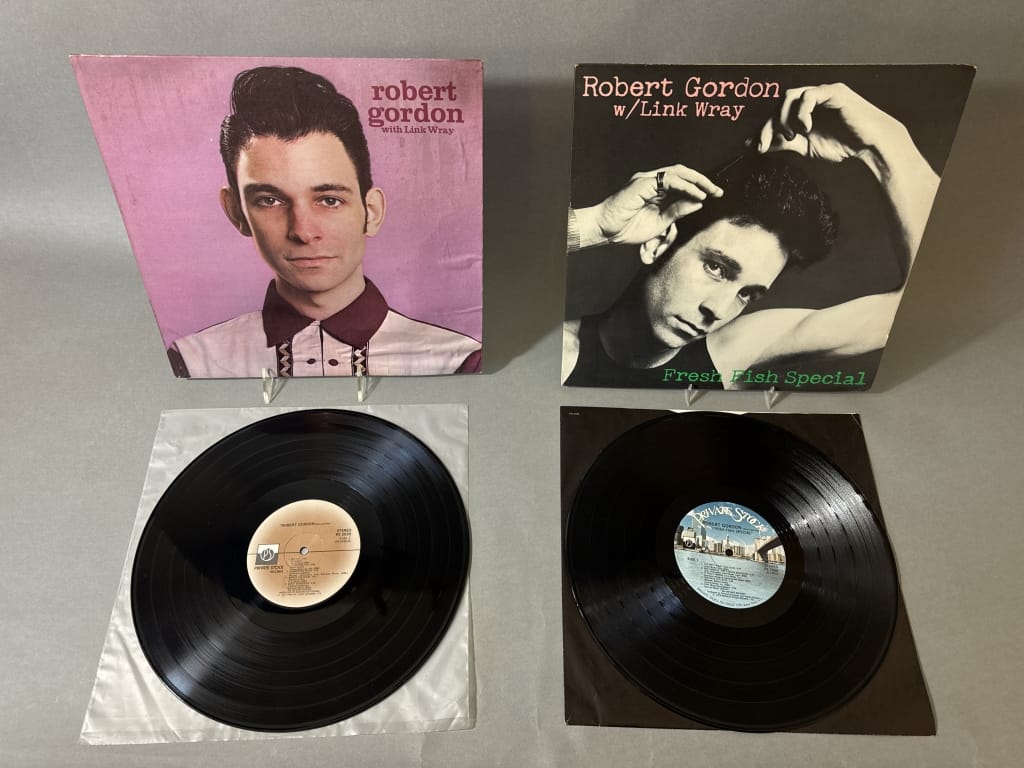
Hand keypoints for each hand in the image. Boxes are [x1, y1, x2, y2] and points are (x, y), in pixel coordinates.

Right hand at [575, 164, 722, 247]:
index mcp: (656, 189)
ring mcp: (647, 179)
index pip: (682, 181)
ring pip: (679, 173)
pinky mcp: (643, 183)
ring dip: (697, 182)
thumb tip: (698, 203)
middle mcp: (652, 180)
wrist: (606, 230)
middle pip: (683, 172)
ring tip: (710, 192)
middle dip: (703, 180)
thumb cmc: (627, 227)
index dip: (699, 186)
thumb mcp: (660, 223)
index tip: (714, 195)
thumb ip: (677, 212)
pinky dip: (686, 187)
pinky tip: (696, 195)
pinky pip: (670, 181)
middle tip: (718, 191)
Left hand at [757, 83, 905, 166]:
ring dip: (783, 118)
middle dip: (767, 125)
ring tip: (791, 136)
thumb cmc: (842, 146)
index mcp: (803, 110)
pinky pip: (808, 95)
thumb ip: (783, 144)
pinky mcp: (834, 91)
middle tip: (764, 145)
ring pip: (789, 96)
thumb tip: (757, 145)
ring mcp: (822, 92)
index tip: (756, 147)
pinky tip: (806, 128)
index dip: (763, 129)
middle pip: (778, 103)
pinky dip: (801, 113)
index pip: (776, 113)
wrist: (870, 146)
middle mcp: (811, 98)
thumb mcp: (805, 147)